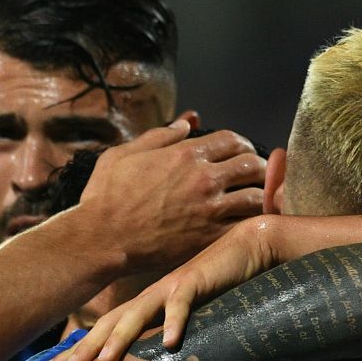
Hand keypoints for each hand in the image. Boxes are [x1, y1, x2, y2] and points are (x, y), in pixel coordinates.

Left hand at [46, 215, 280, 360]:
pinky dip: (175, 322)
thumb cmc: (219, 285)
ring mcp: (171, 288)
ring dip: (120, 338)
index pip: (105, 330)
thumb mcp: (188, 316)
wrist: (247, 249)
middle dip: (85, 348)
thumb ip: (169, 334)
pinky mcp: (196, 281)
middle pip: (110, 324)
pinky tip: (170, 343)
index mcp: (146, 305)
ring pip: (138, 314)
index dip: (80, 349)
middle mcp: (151, 296)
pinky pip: (182, 304)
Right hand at [73, 121, 265, 275]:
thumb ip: (159, 136)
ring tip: (256, 198)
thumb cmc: (106, 196)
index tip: (240, 152)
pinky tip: (248, 223)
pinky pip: (246, 225)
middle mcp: (204, 178)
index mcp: (185, 154)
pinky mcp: (209, 237)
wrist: (102, 239)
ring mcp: (210, 208)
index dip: (241, 143)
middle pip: (251, 163)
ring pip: (256, 194)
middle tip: (254, 175)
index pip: (232, 139)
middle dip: (257, 166)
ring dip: (260, 194)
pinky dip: (252, 222)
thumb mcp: (124, 154)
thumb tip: (187, 122)